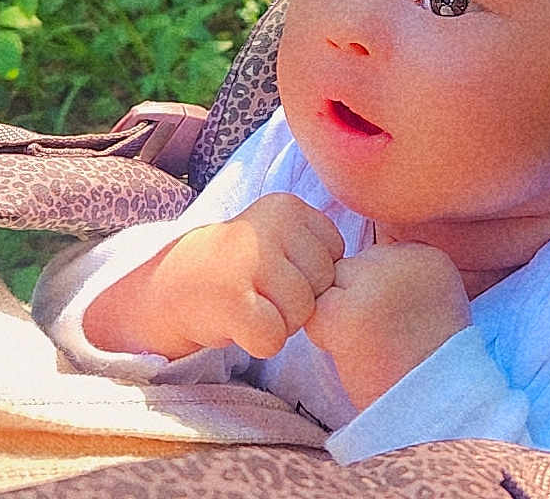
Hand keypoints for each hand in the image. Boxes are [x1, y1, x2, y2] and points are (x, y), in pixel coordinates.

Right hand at [84, 192, 343, 359]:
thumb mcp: (281, 234)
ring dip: (279, 323)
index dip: (313, 274)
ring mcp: (248, 260)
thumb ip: (319, 244)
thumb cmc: (243, 266)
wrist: (176, 284)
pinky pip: (273, 338)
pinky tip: (240, 322)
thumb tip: (373, 273)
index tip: (278, 268)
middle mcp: (269, 226)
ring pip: (301, 315)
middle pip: (321, 287)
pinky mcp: (230, 299)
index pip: (336, 254)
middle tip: (262, 291)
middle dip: (298, 301)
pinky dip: (260, 341)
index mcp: (288, 206)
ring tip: (251, 304)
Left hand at [305, 242, 470, 411]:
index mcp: (430, 256)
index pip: (377, 256)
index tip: (400, 326)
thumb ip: (399, 277)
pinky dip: (324, 336)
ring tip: (369, 347)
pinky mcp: (349, 311)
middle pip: (351, 266)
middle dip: (354, 301)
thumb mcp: (433, 302)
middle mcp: (405, 260)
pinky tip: (353, 355)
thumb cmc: (427, 366)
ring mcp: (376, 282)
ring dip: (337, 316)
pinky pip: (315, 310)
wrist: (434, 411)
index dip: (377, 296)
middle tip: (382, 341)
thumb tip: (348, 268)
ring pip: (330, 284)